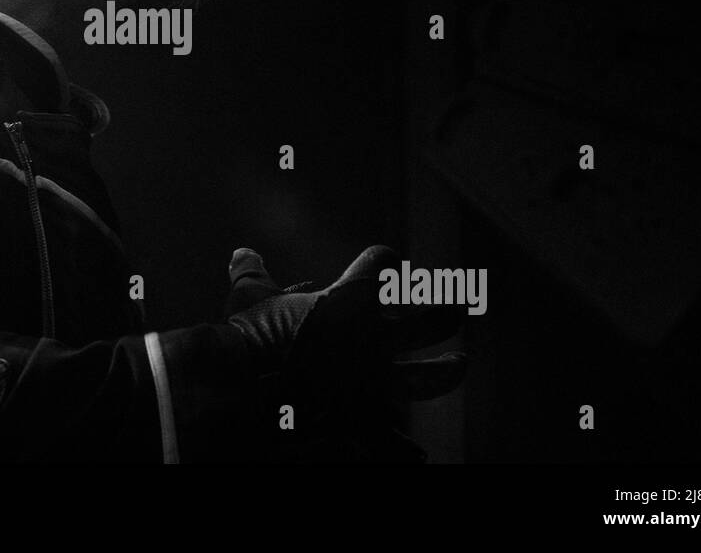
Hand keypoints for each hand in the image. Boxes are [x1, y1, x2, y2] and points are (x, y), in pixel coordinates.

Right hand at [225, 245, 466, 457]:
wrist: (241, 388)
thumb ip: (253, 273)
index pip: (384, 262)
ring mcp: (372, 379)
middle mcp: (373, 337)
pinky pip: (392, 434)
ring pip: (429, 377)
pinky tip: (415, 448)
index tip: (382, 264)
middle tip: (455, 307)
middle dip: (447, 311)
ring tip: (459, 364)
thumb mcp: (249, 298)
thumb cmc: (247, 335)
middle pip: (434, 318)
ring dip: (446, 371)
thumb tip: (243, 253)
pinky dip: (401, 444)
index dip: (383, 260)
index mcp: (350, 299)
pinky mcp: (362, 415)